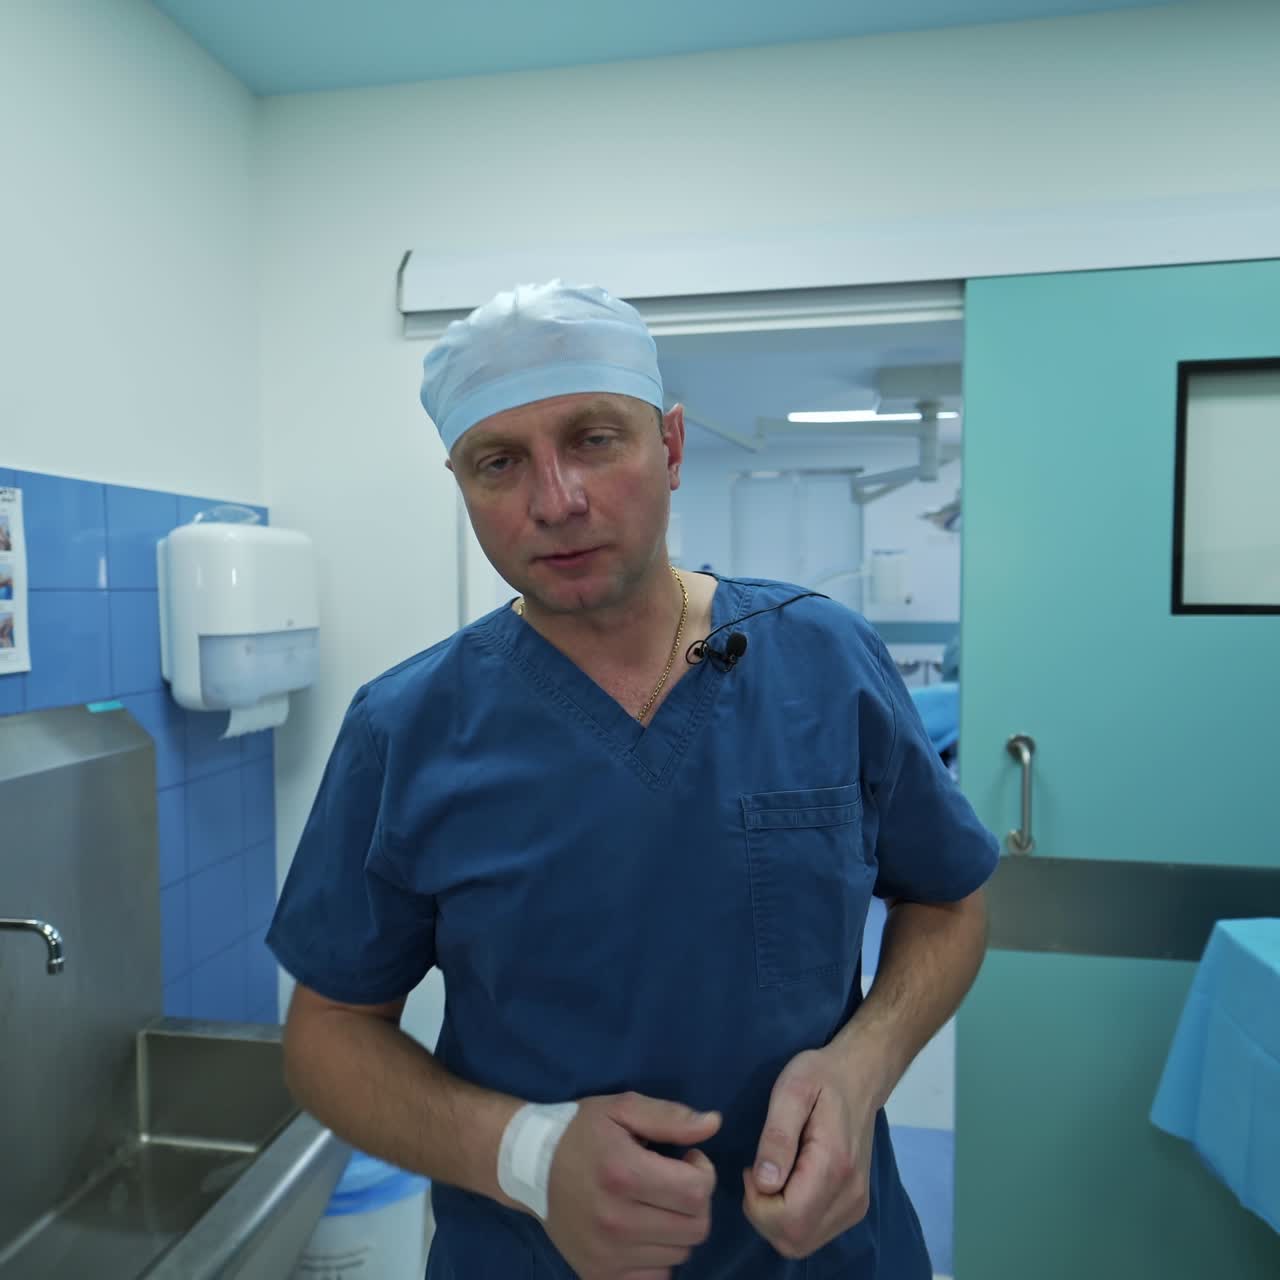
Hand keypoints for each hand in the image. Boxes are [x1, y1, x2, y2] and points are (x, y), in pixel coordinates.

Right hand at [545, 1091, 719, 1279]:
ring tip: (655, 1202)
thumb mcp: (622, 1109)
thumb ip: (670, 1117)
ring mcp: (607, 1254)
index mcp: (623, 1173)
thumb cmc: (580, 1132)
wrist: (529, 1167)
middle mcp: (616, 1220)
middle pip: (696, 1228)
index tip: (686, 1157)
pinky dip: (660, 1255)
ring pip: (681, 1253)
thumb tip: (714, 1124)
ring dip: (678, 1226)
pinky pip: (658, 1276)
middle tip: (673, 1181)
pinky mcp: (600, 1275)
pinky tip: (644, 1229)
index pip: (697, 1191)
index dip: (703, 1171)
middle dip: (695, 1200)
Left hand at [742, 1048, 875, 1259]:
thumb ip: (777, 1136)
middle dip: (762, 1215)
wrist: (860, 1077)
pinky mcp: (855, 1208)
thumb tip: (764, 1183)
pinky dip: (792, 1219)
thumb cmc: (820, 1076)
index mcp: (834, 1164)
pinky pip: (814, 1234)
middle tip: (759, 1172)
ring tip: (773, 1175)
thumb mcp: (791, 1090)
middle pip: (794, 1239)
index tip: (752, 1169)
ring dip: (775, 1219)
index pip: (789, 1220)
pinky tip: (789, 1184)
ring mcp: (856, 1205)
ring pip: (802, 1242)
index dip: (758, 1205)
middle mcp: (850, 1194)